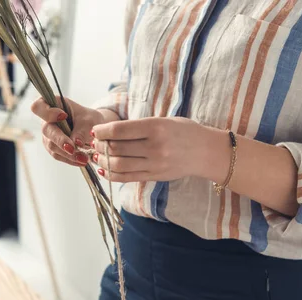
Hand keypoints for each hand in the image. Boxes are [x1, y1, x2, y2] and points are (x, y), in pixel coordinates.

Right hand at [31, 96, 104, 166]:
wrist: (92, 129)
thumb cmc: (88, 119)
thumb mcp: (89, 120)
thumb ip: (82, 129)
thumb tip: (76, 143)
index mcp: (52, 105)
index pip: (38, 107)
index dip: (47, 113)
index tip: (64, 116)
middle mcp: (46, 121)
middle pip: (46, 130)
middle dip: (60, 140)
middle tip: (73, 148)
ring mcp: (48, 136)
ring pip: (52, 146)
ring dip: (68, 154)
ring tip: (84, 158)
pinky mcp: (53, 148)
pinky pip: (58, 155)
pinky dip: (70, 159)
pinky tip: (81, 161)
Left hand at [91, 117, 222, 182]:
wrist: (207, 152)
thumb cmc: (185, 132)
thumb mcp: (164, 120)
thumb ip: (140, 126)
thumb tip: (110, 132)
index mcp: (156, 127)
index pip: (119, 130)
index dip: (102, 131)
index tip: (95, 131)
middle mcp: (154, 147)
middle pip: (116, 148)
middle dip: (100, 145)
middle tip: (94, 143)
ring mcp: (154, 164)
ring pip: (118, 164)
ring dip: (103, 160)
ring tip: (97, 155)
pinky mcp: (154, 176)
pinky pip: (127, 178)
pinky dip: (111, 174)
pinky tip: (103, 169)